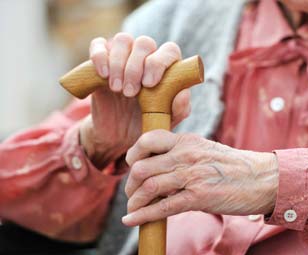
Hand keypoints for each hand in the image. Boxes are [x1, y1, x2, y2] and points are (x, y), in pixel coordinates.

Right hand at [79, 33, 190, 167]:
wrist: (118, 137)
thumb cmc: (146, 124)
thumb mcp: (164, 121)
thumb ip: (178, 109)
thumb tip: (184, 94)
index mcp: (166, 68)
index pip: (169, 50)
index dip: (160, 62)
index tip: (149, 84)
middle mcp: (146, 57)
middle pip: (145, 43)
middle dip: (136, 67)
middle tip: (130, 93)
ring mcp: (123, 56)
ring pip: (123, 40)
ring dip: (119, 63)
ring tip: (117, 89)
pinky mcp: (101, 60)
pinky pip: (98, 44)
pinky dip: (100, 56)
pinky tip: (103, 75)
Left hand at [122, 130, 278, 225]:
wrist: (262, 179)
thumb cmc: (234, 166)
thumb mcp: (206, 149)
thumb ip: (183, 154)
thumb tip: (160, 167)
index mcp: (187, 140)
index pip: (148, 139)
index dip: (133, 154)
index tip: (131, 165)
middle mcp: (186, 155)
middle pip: (142, 167)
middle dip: (131, 183)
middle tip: (132, 192)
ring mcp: (191, 176)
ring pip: (148, 187)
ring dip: (135, 200)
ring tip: (133, 208)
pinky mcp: (198, 197)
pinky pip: (162, 208)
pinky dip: (142, 216)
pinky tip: (131, 221)